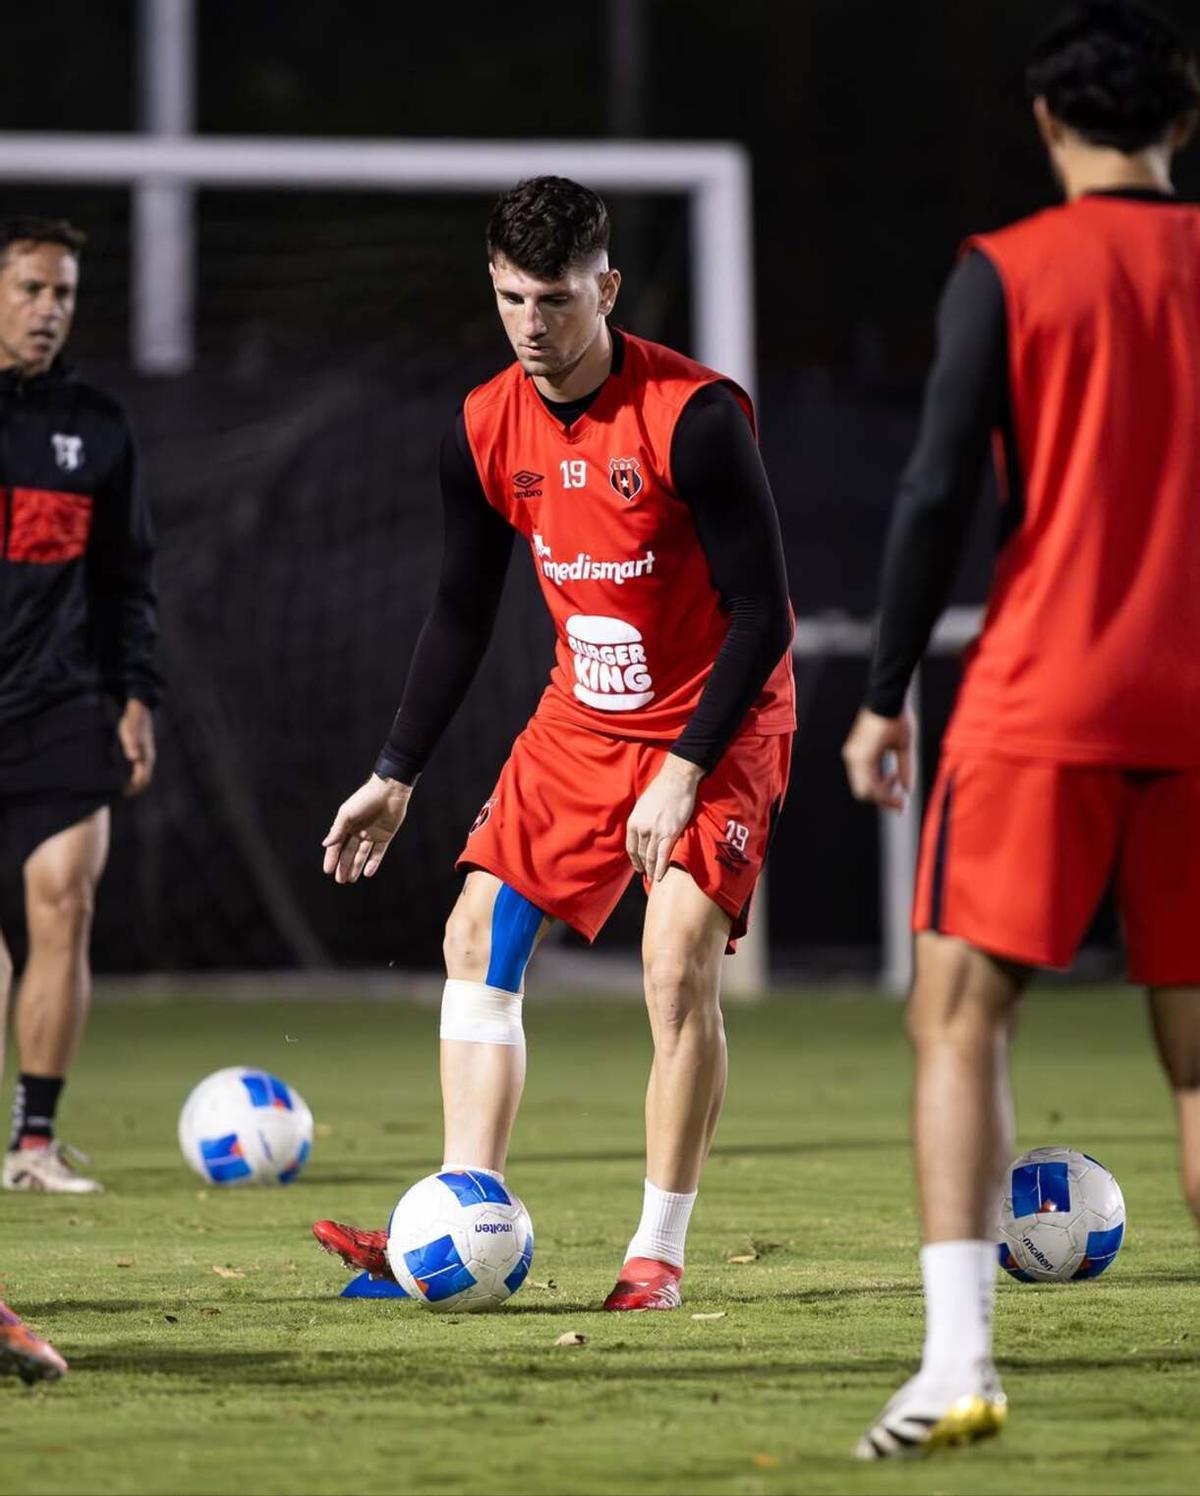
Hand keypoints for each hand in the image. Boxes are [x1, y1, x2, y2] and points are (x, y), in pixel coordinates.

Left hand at [118, 699, 155, 796]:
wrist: (138, 708)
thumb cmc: (132, 719)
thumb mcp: (129, 729)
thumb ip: (131, 743)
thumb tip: (134, 758)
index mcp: (146, 755)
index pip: (143, 778)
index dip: (134, 788)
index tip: (123, 794)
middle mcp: (148, 757)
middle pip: (144, 779)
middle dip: (134, 788)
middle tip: (121, 795)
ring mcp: (145, 754)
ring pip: (143, 775)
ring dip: (134, 783)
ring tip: (121, 788)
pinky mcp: (141, 751)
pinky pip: (139, 768)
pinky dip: (132, 775)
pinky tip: (122, 775)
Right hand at [322, 774, 411, 882]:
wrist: (389, 791)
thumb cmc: (364, 799)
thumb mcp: (347, 814)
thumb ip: (337, 830)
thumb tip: (325, 844)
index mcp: (347, 825)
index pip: (337, 845)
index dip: (332, 857)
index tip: (328, 870)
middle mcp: (358, 831)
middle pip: (349, 852)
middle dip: (343, 866)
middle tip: (340, 880)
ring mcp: (372, 834)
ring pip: (362, 854)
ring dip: (356, 866)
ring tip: (351, 879)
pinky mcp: (385, 836)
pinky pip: (378, 853)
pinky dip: (373, 863)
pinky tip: (368, 873)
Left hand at [626, 754, 702, 883]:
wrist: (676, 781)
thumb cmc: (661, 790)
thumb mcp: (642, 806)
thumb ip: (641, 821)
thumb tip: (642, 832)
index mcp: (633, 822)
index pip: (631, 848)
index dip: (634, 860)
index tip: (638, 867)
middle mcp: (642, 829)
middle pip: (641, 854)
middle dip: (644, 866)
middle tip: (647, 876)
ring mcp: (656, 832)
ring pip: (651, 857)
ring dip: (652, 870)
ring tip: (654, 879)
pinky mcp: (670, 833)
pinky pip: (663, 856)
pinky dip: (661, 868)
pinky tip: (660, 876)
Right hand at [842, 706, 915, 811]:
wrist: (885, 696)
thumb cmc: (897, 718)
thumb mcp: (905, 746)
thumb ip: (906, 770)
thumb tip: (907, 790)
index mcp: (864, 758)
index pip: (872, 791)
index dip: (888, 801)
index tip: (903, 806)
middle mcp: (854, 757)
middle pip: (863, 790)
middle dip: (882, 798)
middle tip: (901, 802)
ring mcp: (852, 753)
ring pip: (862, 782)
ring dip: (879, 787)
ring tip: (896, 778)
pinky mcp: (855, 749)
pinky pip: (862, 772)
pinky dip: (875, 777)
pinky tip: (890, 772)